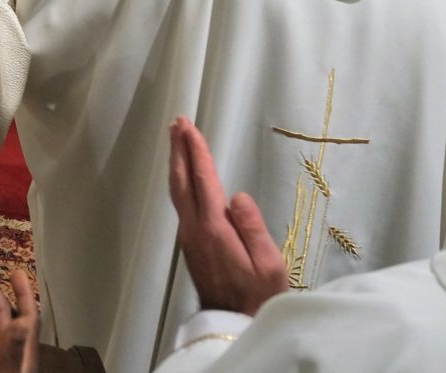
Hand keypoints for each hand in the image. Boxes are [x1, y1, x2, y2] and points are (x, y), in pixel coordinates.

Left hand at [168, 117, 287, 317]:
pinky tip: (184, 174)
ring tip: (176, 138)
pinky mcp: (189, 242)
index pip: (203, 181)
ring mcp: (188, 235)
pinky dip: (181, 180)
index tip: (190, 127)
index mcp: (214, 229)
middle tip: (177, 122)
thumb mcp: (268, 264)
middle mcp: (194, 228)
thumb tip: (237, 195)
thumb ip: (252, 228)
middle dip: (179, 149)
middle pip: (181, 181)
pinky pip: (181, 202)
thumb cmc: (259, 295)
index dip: (196, 152)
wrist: (232, 323)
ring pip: (177, 191)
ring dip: (177, 162)